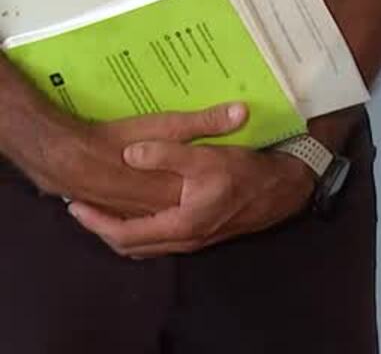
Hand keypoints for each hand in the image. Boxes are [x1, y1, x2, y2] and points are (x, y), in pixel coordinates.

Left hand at [67, 141, 311, 257]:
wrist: (285, 189)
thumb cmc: (247, 173)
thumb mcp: (207, 157)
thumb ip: (167, 154)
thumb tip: (129, 154)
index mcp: (180, 226)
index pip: (123, 234)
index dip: (95, 222)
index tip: (76, 205)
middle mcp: (184, 240)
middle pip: (130, 247)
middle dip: (103, 229)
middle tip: (84, 209)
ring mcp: (195, 240)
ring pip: (146, 246)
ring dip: (122, 230)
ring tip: (105, 210)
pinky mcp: (204, 234)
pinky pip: (161, 240)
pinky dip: (142, 229)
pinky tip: (142, 211)